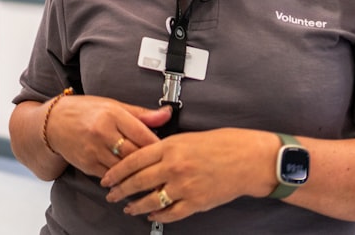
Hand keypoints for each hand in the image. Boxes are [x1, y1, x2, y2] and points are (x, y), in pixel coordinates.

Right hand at [45, 94, 171, 177]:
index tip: (167, 150)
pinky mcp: (87, 164)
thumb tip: (166, 114)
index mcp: (111, 114)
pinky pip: (111, 176)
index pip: (143, 134)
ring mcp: (93, 150)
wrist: (52, 123)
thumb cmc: (84, 111)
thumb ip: (141, 114)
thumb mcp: (112, 106)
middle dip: (150, 162)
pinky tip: (129, 177)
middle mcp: (102, 132)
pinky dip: (122, 178)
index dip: (158, 145)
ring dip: (137, 173)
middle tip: (162, 166)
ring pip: (124, 168)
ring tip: (149, 174)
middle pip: (135, 154)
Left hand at [99, 128, 277, 222]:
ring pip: (151, 200)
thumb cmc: (220, 144)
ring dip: (136, 206)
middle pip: (138, 182)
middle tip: (111, 194)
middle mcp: (174, 167)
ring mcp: (185, 186)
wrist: (247, 159)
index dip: (117, 171)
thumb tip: (143, 155)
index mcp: (169, 147)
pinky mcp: (197, 202)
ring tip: (128, 208)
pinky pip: (172, 213)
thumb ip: (163, 147)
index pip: (133, 160)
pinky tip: (153, 215)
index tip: (107, 177)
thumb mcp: (186, 137)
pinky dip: (159, 216)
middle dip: (120, 190)